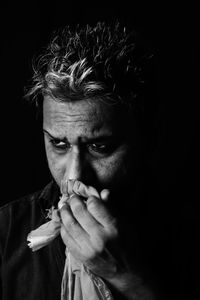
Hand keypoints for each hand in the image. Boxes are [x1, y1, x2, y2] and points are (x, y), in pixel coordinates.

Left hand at [59, 180, 154, 298]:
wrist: (126, 272)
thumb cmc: (128, 244)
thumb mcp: (125, 223)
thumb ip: (112, 207)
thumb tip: (103, 192)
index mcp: (113, 227)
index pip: (94, 205)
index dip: (89, 198)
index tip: (89, 197)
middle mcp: (100, 237)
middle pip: (80, 213)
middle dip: (73, 201)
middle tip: (72, 197)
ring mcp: (88, 248)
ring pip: (70, 224)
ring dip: (64, 212)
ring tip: (64, 206)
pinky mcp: (81, 256)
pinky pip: (66, 238)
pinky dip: (63, 227)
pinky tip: (64, 221)